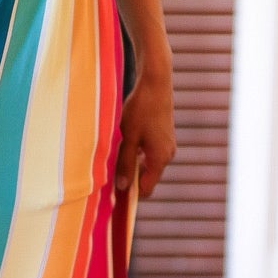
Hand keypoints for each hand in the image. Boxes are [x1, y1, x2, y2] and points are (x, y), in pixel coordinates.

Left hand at [116, 61, 176, 199]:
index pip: (146, 189)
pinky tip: (125, 142)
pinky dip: (138, 154)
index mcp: (160, 159)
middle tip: (109, 173)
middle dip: (129, 178)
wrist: (156, 84)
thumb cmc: (140, 110)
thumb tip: (121, 187)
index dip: (130, 194)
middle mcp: (168, 155)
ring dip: (132, 164)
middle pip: (147, 178)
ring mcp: (168, 146)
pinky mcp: (165, 136)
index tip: (112, 193)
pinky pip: (151, 154)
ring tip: (115, 156)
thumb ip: (124, 163)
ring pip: (148, 165)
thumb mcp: (128, 137)